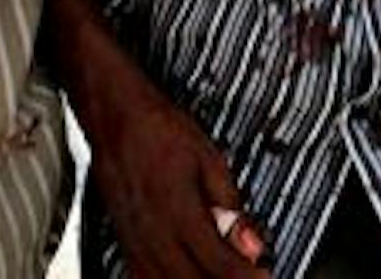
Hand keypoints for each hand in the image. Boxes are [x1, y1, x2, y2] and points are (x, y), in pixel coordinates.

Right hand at [86, 79, 267, 276]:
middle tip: (249, 277)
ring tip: (218, 278)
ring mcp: (135, 242)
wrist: (115, 118)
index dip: (246, 275)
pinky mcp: (124, 242)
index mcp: (179, 212)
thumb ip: (230, 205)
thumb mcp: (209, 159)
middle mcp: (154, 234)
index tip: (265, 274)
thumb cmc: (160, 131)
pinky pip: (142, 278)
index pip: (219, 262)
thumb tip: (251, 243)